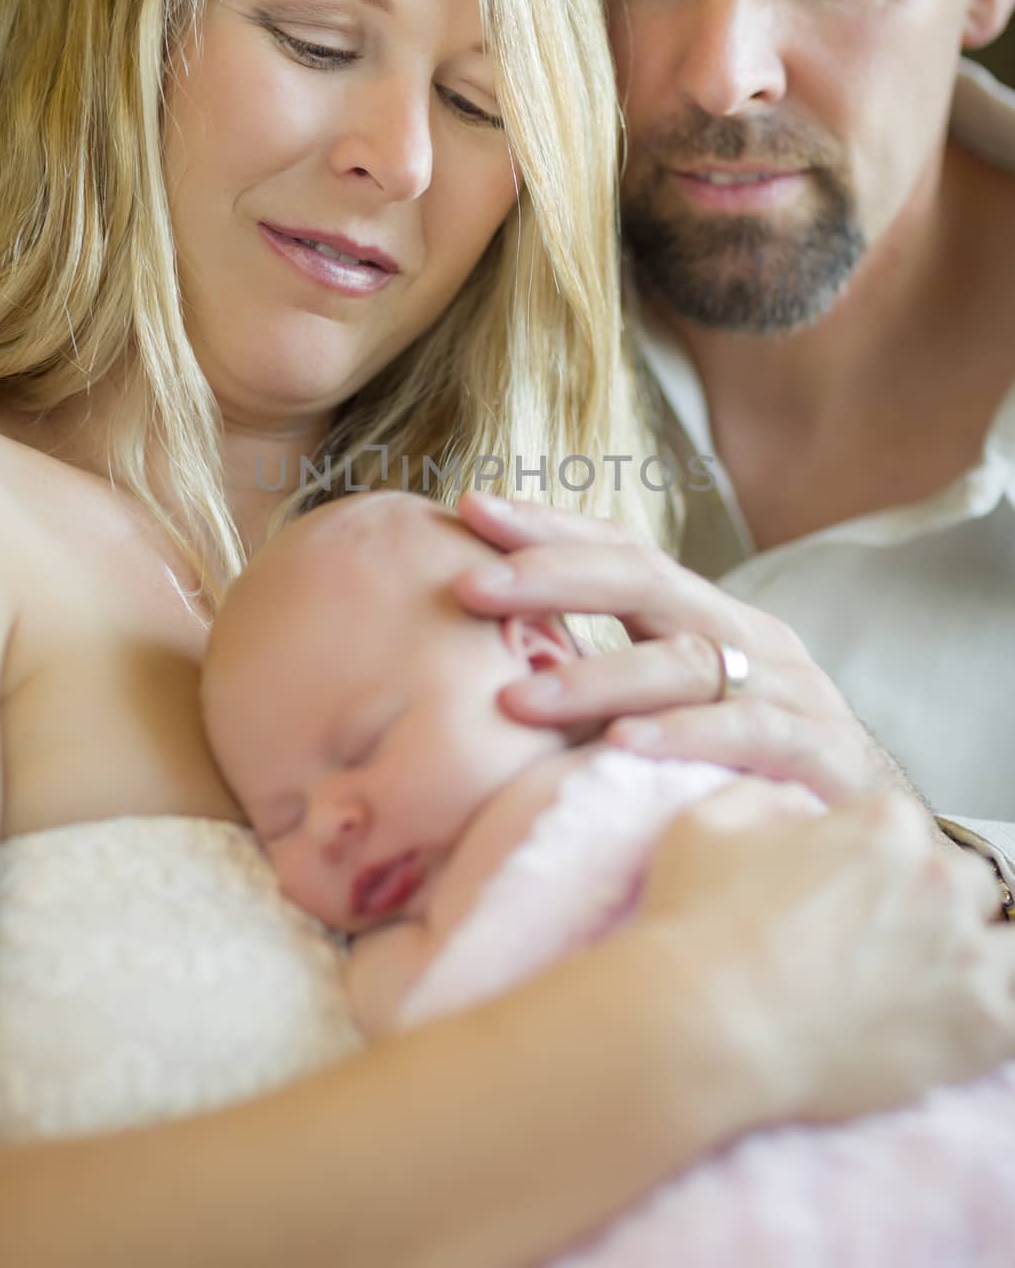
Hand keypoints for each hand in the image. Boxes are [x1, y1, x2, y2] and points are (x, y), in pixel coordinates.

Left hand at [454, 493, 915, 806]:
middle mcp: (747, 637)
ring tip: (513, 701)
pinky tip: (618, 746)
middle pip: (645, 581)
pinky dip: (680, 735)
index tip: (469, 509)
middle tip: (471, 584)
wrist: (871, 832)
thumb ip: (605, 682)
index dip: (550, 526)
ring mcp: (787, 689)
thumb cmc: (751, 769)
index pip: (623, 550)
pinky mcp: (816, 753)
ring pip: (683, 662)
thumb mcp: (678, 709)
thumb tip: (486, 668)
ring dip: (593, 677)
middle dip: (552, 575)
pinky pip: (744, 733)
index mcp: (706, 617)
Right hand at [635, 778, 1014, 1121]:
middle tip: (879, 945)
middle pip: (963, 883)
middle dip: (930, 907)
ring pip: (1004, 945)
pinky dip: (991, 1017)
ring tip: (922, 986)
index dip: (876, 865)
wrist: (705, 1025)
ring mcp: (966, 953)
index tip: (849, 898)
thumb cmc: (697, 925)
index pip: (907, 831)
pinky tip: (949, 1025)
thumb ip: (762, 797)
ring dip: (970, 958)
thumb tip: (793, 803)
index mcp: (883, 823)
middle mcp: (937, 877)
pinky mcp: (981, 1028)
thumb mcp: (705, 824)